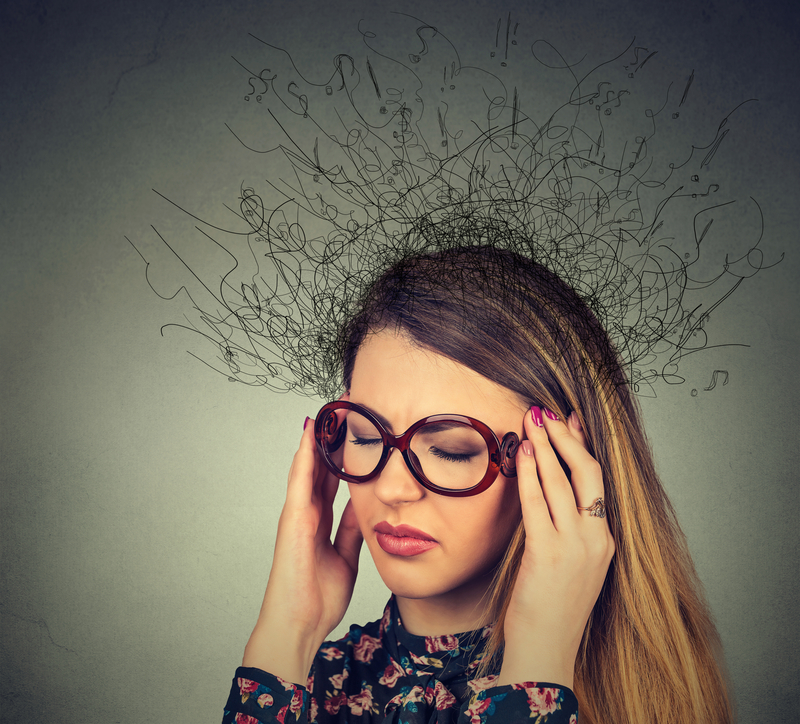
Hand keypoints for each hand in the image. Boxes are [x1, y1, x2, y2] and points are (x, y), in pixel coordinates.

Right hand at [242, 412, 362, 683]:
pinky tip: (311, 432)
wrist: (299, 626)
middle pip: (321, 465)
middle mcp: (307, 512)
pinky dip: (304, 455)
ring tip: (330, 406)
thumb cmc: (318, 597)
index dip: (345, 453)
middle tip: (345, 406)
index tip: (359, 429)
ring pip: (308, 465)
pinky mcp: (292, 519)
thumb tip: (364, 505)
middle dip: (333, 436)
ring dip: (319, 436)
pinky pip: (299, 480)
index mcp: (320, 520)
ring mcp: (297, 513)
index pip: (334, 477)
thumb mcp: (346, 555)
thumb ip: (352, 529)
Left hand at [497, 406, 614, 689]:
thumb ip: (565, 531)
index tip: (570, 421)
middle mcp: (596, 539)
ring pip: (563, 482)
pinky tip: (522, 451)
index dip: (582, 447)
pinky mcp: (548, 554)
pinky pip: (538, 503)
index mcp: (604, 541)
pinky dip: (530, 472)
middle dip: (566, 438)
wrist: (546, 652)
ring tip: (532, 419)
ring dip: (546, 446)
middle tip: (547, 411)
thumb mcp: (569, 566)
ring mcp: (575, 547)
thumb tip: (548, 494)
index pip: (596, 482)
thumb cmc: (551, 610)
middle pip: (588, 473)